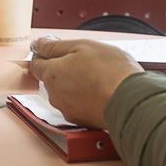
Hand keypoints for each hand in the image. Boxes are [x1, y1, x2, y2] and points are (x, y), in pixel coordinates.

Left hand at [27, 37, 143, 129]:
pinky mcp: (81, 121)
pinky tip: (99, 91)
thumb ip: (57, 46)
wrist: (130, 100)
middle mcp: (55, 95)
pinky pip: (77, 105)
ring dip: (75, 84)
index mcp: (52, 74)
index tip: (53, 50)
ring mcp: (67, 110)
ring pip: (65, 93)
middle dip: (63, 70)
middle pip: (51, 79)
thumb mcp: (83, 46)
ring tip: (97, 77)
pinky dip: (84, 98)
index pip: (36, 64)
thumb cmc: (110, 71)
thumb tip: (40, 44)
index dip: (44, 55)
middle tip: (85, 62)